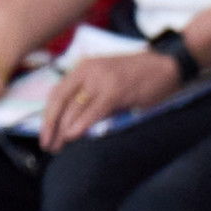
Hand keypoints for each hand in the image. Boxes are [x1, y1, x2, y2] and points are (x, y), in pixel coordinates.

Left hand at [39, 47, 182, 150]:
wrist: (166, 65)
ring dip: (63, 130)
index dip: (47, 115)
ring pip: (74, 108)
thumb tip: (70, 121)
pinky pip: (92, 111)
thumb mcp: (106, 78)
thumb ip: (89, 94)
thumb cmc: (138, 75)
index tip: (43, 133)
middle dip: (51, 126)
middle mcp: (87, 71)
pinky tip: (73, 136)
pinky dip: (81, 125)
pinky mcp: (115, 91)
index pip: (56, 93)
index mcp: (82, 68)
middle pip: (60, 102)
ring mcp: (101, 81)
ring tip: (58, 146)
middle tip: (47, 145)